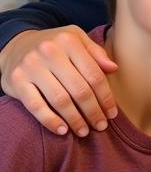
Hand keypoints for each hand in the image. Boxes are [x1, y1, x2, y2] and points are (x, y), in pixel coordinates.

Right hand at [0, 27, 117, 136]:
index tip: (112, 113)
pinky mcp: (16, 81)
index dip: (106, 98)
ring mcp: (31, 66)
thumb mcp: (76, 40)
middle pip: (80, 90)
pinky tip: (62, 130)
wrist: (15, 47)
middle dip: (93, 112)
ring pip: (60, 100)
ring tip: (84, 131)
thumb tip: (113, 68)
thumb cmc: (54, 47)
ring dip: (75, 119)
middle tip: (101, 125)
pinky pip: (36, 106)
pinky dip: (50, 120)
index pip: (94, 75)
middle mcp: (49, 52)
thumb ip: (96, 53)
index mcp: (68, 41)